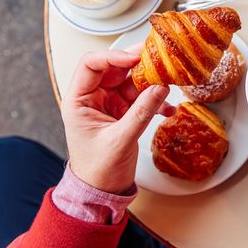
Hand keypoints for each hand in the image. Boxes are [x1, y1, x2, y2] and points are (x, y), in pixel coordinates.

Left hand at [61, 48, 173, 193]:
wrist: (102, 191)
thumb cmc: (97, 170)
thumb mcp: (120, 140)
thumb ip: (141, 113)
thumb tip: (160, 88)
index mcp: (78, 100)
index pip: (91, 65)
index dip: (113, 56)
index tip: (135, 58)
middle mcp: (93, 97)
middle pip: (115, 68)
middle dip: (137, 64)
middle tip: (158, 59)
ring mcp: (110, 103)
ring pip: (131, 81)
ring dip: (151, 82)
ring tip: (169, 82)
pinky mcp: (124, 112)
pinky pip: (142, 97)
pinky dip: (156, 100)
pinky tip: (168, 108)